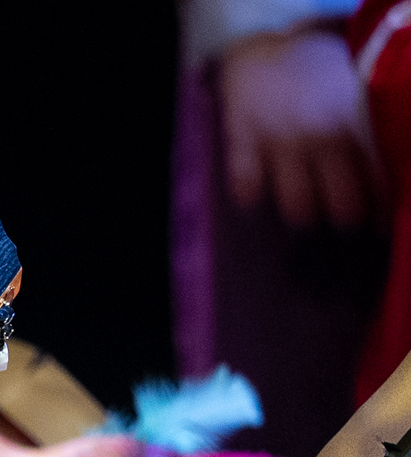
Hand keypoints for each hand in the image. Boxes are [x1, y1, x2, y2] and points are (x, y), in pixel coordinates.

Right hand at [220, 30, 383, 230]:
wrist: (260, 47)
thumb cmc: (316, 74)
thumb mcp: (354, 90)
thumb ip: (370, 125)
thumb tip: (391, 168)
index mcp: (356, 122)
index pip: (379, 179)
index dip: (381, 210)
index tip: (380, 226)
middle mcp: (322, 135)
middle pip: (342, 204)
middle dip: (346, 223)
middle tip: (343, 231)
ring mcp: (280, 140)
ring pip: (297, 205)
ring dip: (304, 219)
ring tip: (306, 225)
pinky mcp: (242, 141)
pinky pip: (247, 186)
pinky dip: (253, 199)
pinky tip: (259, 201)